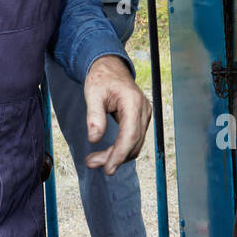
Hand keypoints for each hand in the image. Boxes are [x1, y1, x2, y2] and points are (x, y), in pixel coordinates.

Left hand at [82, 55, 151, 173]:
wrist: (111, 68)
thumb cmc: (101, 78)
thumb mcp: (92, 93)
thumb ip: (94, 116)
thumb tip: (94, 138)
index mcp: (133, 102)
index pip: (130, 135)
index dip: (120, 154)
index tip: (108, 169)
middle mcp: (143, 109)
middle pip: (133, 143)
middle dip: (114, 157)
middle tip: (91, 163)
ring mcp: (145, 115)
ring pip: (135, 144)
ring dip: (117, 156)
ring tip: (94, 160)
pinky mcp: (141, 119)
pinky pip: (134, 139)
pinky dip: (121, 149)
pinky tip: (106, 153)